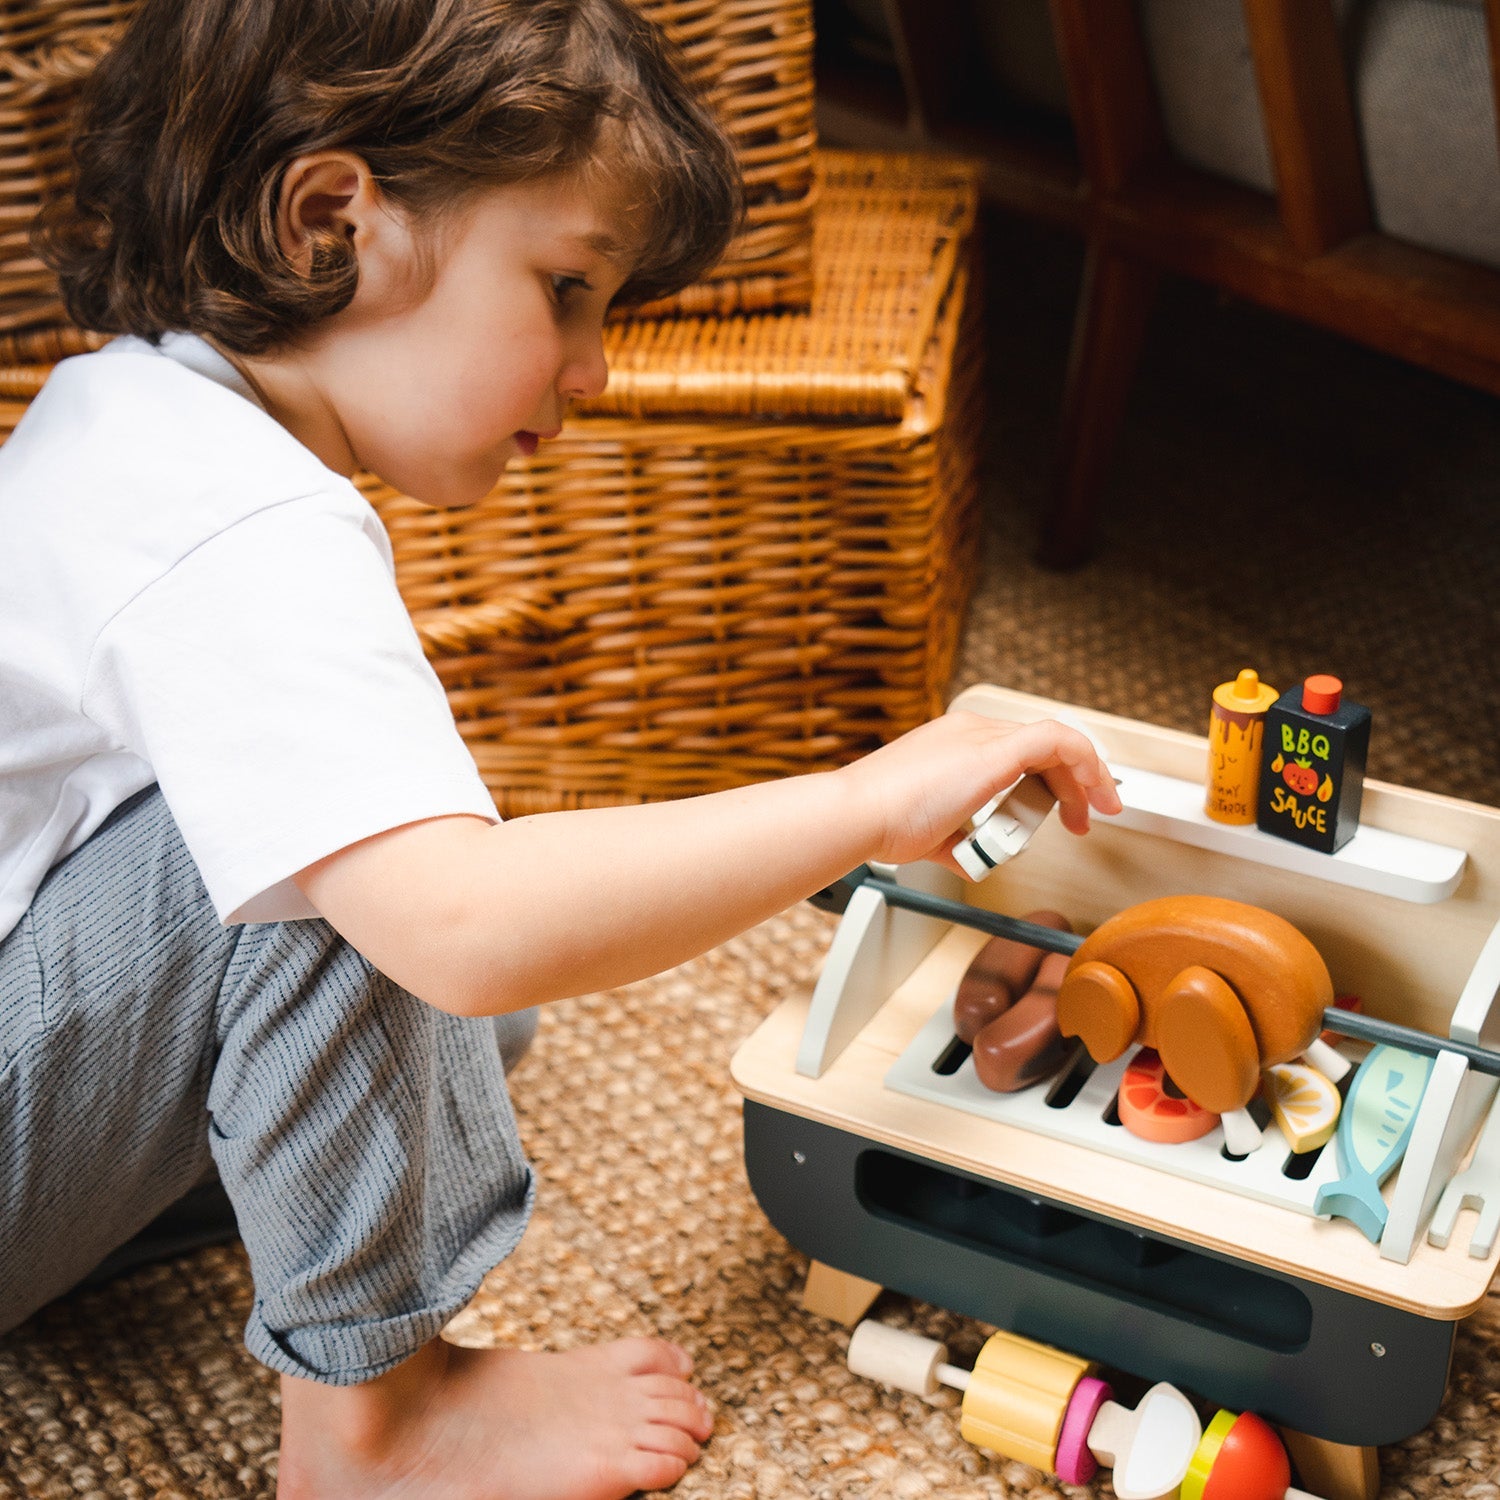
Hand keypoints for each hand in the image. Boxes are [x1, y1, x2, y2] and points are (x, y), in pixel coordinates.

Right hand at [837, 711, 1121, 873]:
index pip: (1017, 751)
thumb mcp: (931, 833)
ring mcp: (981, 737)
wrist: (859, 816)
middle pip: (1041, 748)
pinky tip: (1092, 795)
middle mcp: (970, 731)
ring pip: (1055, 743)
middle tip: (1081, 820)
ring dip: (1081, 781)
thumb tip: (973, 856)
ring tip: (1084, 819)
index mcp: (954, 744)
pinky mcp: (995, 750)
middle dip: (1071, 783)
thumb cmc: (880, 823)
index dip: (1047, 778)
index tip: (1059, 809)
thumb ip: (959, 840)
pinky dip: (1084, 764)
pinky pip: (1058, 741)